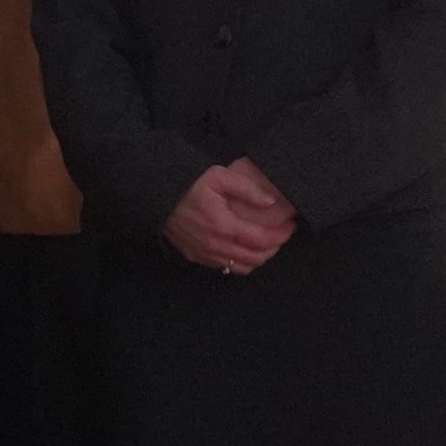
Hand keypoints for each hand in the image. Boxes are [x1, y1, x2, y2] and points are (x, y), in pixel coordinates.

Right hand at [164, 163, 295, 274]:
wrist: (155, 196)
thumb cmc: (187, 184)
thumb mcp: (219, 177)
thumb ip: (247, 189)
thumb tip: (270, 202)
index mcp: (223, 225)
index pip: (262, 240)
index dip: (281, 235)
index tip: (290, 226)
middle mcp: (215, 245)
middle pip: (256, 258)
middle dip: (274, 247)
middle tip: (281, 234)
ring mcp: (204, 254)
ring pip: (241, 267)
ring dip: (258, 258)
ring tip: (266, 243)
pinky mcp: (195, 256)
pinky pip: (225, 268)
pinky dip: (240, 262)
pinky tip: (243, 248)